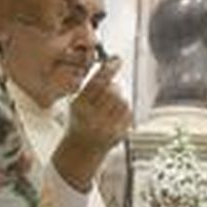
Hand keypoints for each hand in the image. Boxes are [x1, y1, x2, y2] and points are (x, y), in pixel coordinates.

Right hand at [53, 57, 130, 190]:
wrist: (83, 147)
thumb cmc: (81, 120)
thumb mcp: (78, 102)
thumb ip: (92, 86)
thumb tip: (112, 62)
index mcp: (80, 107)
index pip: (97, 83)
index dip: (109, 69)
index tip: (116, 59)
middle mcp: (92, 118)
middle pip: (112, 91)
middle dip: (113, 87)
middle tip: (109, 90)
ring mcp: (107, 127)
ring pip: (123, 101)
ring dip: (119, 99)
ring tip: (109, 107)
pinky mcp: (119, 134)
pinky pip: (128, 113)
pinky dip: (124, 110)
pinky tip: (114, 116)